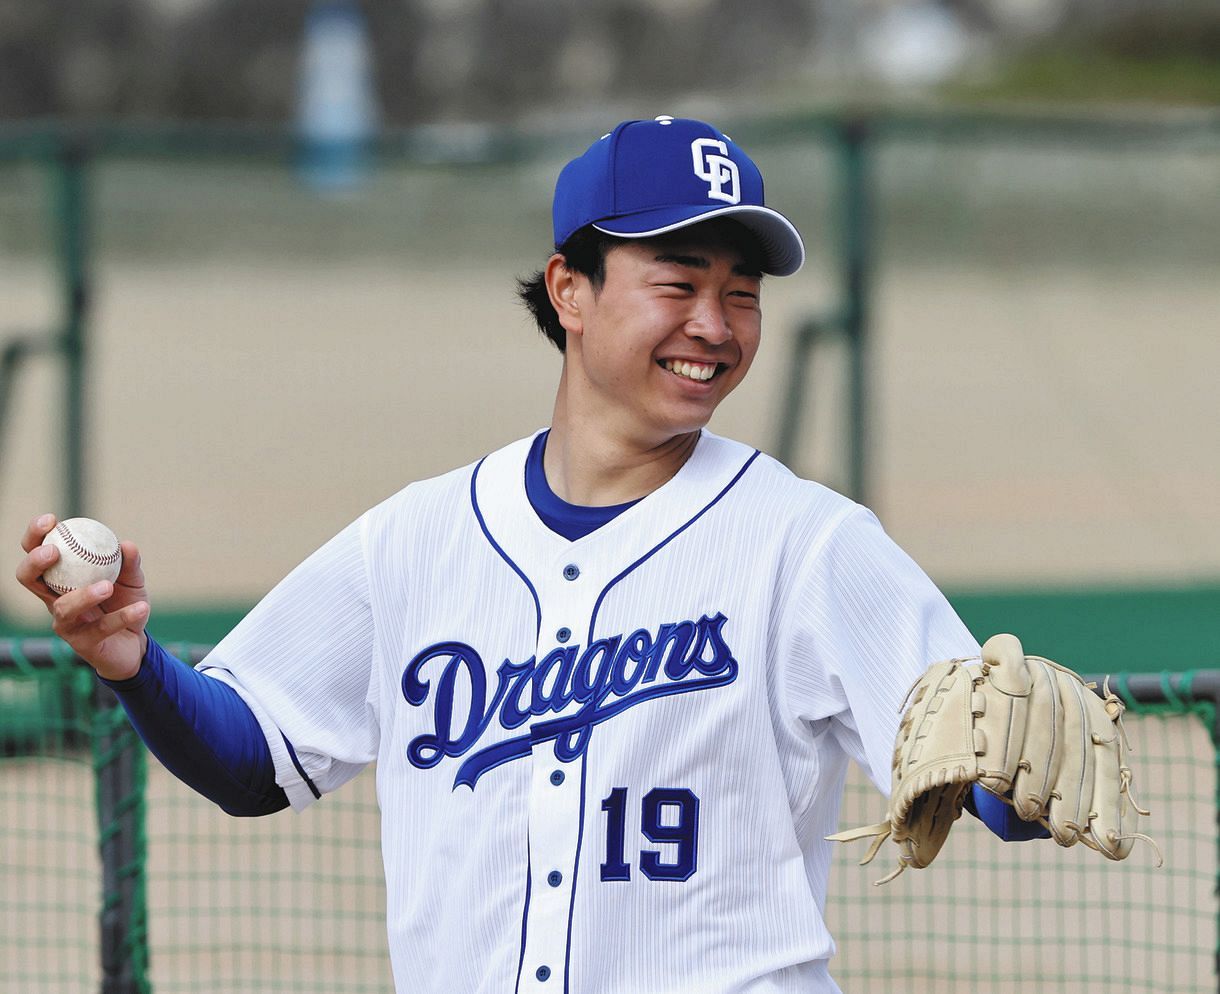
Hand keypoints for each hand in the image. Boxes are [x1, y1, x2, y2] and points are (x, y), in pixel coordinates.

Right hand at [16, 513, 150, 680]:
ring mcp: (66, 623)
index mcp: (62, 578)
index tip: (51, 520)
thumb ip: (130, 564)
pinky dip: (123, 616)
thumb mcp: (132, 581)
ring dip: (84, 595)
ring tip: (107, 586)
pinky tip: (142, 607)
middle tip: (53, 552)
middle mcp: (55, 599)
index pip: (38, 553)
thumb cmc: (124, 605)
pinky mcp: (82, 644)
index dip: (35, 536)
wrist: (136, 644)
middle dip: (34, 562)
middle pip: (28, 579)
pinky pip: (101, 628)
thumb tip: (126, 544)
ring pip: (63, 608)